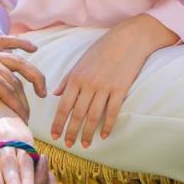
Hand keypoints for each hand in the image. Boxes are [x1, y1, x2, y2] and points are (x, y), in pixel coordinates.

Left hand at [0, 37, 45, 131]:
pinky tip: (33, 48)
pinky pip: (6, 42)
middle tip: (29, 116)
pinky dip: (20, 43)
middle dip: (24, 99)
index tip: (24, 120)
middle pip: (14, 79)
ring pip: (16, 61)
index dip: (17, 106)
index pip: (6, 90)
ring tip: (43, 90)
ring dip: (32, 74)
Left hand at [51, 14, 177, 147]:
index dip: (58, 122)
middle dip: (71, 131)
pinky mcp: (120, 89)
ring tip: (84, 144)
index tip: (54, 135)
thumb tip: (55, 94)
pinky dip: (107, 125)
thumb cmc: (103, 49)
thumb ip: (67, 79)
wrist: (128, 39)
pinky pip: (112, 111)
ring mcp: (105, 87)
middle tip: (68, 145)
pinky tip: (104, 135)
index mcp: (76, 77)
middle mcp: (88, 84)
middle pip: (77, 114)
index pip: (63, 105)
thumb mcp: (81, 61)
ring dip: (87, 132)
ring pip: (93, 116)